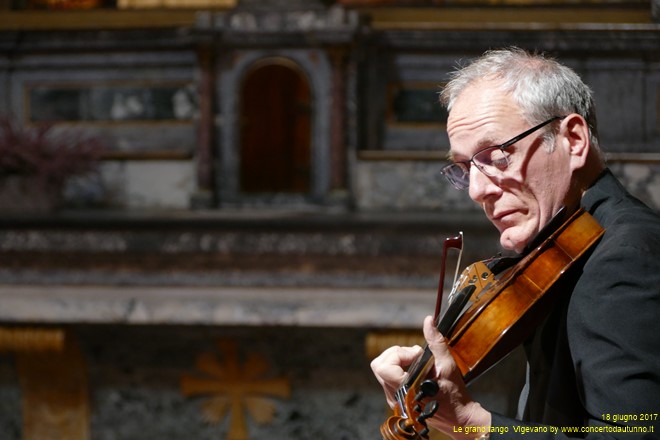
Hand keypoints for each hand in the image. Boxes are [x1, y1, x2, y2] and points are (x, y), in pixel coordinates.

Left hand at [370, 316, 490, 438]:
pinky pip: (388, 378)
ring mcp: (395, 399)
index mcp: (406, 390)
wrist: (459, 418)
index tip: (417, 354)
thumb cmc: (455, 395)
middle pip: (379, 366)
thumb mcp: (447, 365)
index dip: (398, 354)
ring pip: (382, 371)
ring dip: (397, 361)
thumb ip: (435, 342)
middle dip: (396, 354)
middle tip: (415, 355)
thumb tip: (428, 322)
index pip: (383, 367)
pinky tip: (415, 371)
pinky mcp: (397, 399)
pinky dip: (398, 369)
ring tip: (417, 362)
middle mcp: (396, 397)